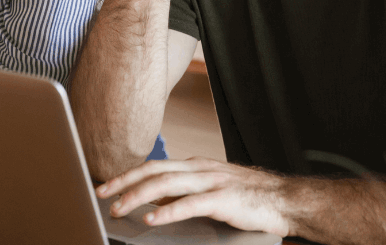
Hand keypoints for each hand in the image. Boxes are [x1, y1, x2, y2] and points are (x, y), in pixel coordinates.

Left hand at [96, 157, 289, 236]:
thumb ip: (185, 191)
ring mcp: (211, 182)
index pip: (154, 167)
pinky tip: (152, 220)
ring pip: (166, 185)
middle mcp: (200, 169)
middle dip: (123, 182)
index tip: (106, 186)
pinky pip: (190, 204)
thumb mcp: (211, 188)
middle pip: (153, 171)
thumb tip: (154, 201)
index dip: (127, 175)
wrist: (285, 199)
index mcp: (195, 165)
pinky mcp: (223, 200)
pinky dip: (167, 212)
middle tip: (100, 194)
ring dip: (138, 197)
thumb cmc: (248, 196)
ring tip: (119, 208)